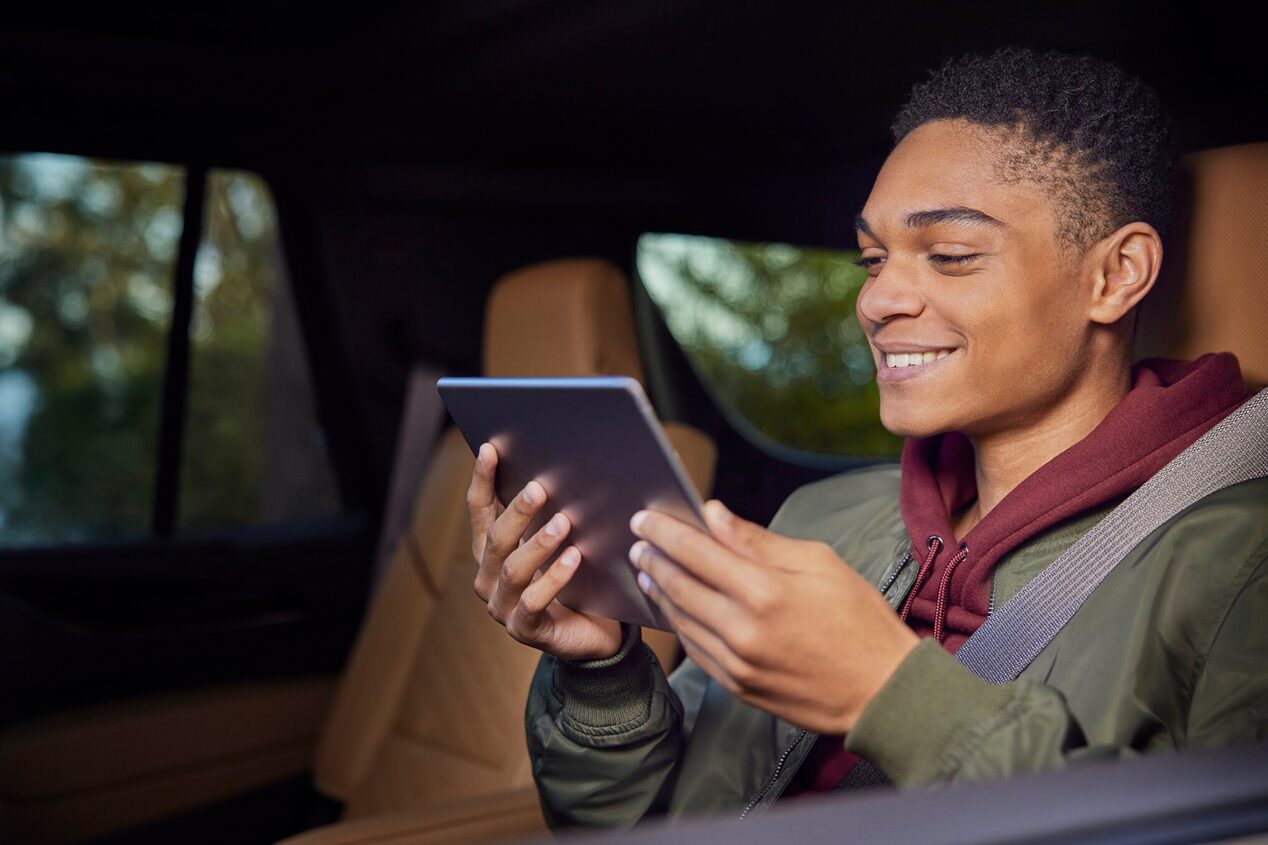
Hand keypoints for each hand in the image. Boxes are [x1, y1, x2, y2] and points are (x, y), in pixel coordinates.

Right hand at [467, 442, 623, 661]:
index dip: (483, 480)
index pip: (480, 511)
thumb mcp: (559, 543)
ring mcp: (503, 606)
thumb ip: (550, 513)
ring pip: (513, 570)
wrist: (593, 634)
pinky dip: (553, 579)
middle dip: (516, 512)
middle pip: (496, 539)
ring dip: (538, 544)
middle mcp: (488, 578)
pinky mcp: (525, 630)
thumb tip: (564, 466)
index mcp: (490, 552)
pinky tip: (574, 559)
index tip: (491, 449)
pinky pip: (534, 603)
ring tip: (564, 523)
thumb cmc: (576, 579)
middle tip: (540, 488)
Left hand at [628, 500, 918, 733]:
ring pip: (680, 620)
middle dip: (653, 559)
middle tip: (638, 541)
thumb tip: (713, 515)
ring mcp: (737, 663)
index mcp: (765, 591)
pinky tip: (674, 608)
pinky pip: (694, 650)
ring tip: (648, 571)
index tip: (644, 519)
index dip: (664, 532)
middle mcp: (743, 629)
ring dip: (659, 592)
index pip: (695, 552)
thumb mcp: (819, 563)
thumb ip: (757, 540)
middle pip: (678, 585)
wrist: (882, 692)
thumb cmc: (860, 620)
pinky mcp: (737, 687)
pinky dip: (678, 624)